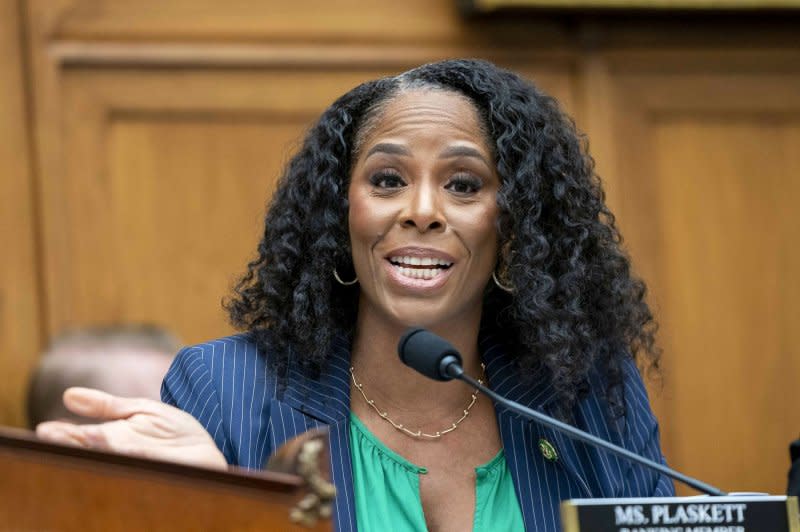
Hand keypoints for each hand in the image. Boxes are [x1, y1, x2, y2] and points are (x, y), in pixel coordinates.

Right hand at [36, 387, 227, 469]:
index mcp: (112, 439)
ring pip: (114, 460)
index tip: (43, 431)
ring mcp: (140, 465)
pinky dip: (134, 455)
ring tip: (85, 438)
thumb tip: (68, 395)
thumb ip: (106, 405)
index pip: (81, 438)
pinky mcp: (162, 470)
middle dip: (72, 446)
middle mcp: (121, 454)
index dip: (63, 436)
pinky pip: (146, 462)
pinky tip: (123, 446)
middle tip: (51, 439)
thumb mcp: (140, 410)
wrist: (207, 449)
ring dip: (99, 450)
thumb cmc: (173, 433)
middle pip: (91, 452)